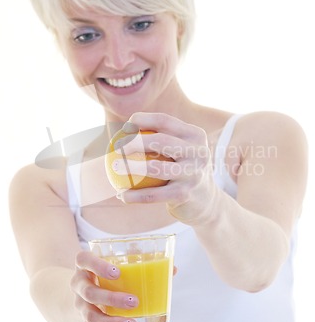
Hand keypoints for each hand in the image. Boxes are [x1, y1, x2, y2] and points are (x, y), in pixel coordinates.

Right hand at [70, 250, 146, 321]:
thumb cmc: (108, 271)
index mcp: (84, 264)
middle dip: (111, 299)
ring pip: (92, 317)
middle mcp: (79, 284)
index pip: (84, 260)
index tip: (116, 272)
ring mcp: (81, 305)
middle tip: (134, 301)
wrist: (86, 290)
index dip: (98, 266)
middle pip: (89, 293)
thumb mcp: (116, 261)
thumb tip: (173, 269)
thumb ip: (141, 262)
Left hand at [114, 112, 217, 226]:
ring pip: (156, 168)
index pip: (165, 121)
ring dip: (131, 167)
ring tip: (115, 167)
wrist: (205, 201)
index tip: (124, 126)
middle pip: (161, 140)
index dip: (141, 120)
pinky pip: (154, 195)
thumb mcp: (179, 149)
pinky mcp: (185, 194)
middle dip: (135, 141)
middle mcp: (198, 152)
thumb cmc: (182, 169)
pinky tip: (121, 195)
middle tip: (116, 146)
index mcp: (195, 135)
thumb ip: (158, 137)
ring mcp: (193, 174)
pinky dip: (135, 196)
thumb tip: (121, 128)